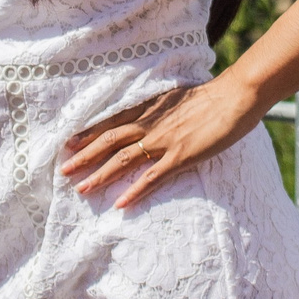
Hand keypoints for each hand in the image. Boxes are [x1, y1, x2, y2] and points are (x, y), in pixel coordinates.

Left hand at [57, 78, 264, 210]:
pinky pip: (152, 177)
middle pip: (109, 141)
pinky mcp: (180, 157)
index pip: (111, 122)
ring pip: (123, 160)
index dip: (88, 133)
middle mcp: (150, 124)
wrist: (234, 96)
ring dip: (100, 175)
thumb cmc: (211, 95)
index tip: (69, 143)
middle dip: (85, 157)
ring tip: (82, 189)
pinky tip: (120, 203)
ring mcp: (163, 141)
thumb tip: (153, 111)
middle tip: (64, 171)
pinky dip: (135, 191)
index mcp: (149, 108)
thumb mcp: (177, 96)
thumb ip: (161, 106)